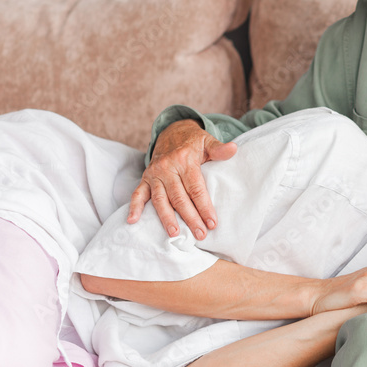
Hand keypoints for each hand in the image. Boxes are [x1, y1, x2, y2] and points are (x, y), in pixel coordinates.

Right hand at [128, 119, 237, 238]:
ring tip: (175, 233)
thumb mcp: (208, 141)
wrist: (172, 132)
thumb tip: (234, 148)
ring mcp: (155, 174)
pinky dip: (134, 207)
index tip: (212, 223)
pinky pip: (138, 193)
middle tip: (200, 234)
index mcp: (185, 160)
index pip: (196, 187)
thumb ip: (219, 148)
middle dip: (190, 217)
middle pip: (179, 197)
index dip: (204, 206)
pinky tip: (132, 220)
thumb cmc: (193, 142)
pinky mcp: (145, 178)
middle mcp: (167, 167)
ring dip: (167, 218)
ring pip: (160, 199)